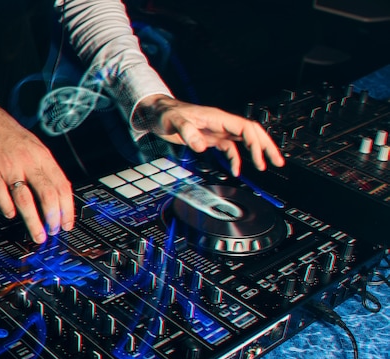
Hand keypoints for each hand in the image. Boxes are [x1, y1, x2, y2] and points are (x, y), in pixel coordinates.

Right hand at [0, 104, 73, 242]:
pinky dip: (5, 205)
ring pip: (25, 198)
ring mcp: (9, 166)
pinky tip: (10, 215)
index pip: (62, 185)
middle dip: (52, 217)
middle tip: (52, 232)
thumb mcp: (34, 148)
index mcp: (43, 157)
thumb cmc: (8, 136)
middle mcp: (29, 162)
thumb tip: (57, 197)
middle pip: (47, 194)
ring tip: (37, 235)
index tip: (67, 223)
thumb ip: (44, 171)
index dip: (67, 208)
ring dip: (32, 220)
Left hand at [135, 95, 284, 175]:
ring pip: (243, 140)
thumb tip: (201, 146)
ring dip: (255, 153)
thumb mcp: (175, 122)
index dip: (257, 143)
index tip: (261, 159)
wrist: (156, 113)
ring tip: (265, 167)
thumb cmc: (165, 113)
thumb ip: (188, 132)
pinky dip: (235, 159)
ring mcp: (217, 130)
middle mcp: (221, 123)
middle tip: (277, 161)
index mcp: (218, 118)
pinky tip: (236, 170)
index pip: (246, 128)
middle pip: (252, 132)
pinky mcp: (210, 137)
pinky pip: (229, 148)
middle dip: (266, 146)